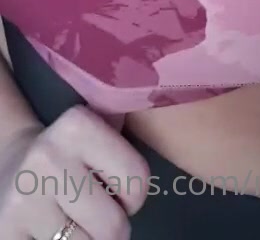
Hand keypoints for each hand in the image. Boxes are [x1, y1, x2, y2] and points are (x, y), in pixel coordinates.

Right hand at [0, 105, 149, 238]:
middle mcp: (48, 157)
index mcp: (77, 125)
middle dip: (113, 226)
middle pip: (112, 226)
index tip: (118, 190)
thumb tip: (150, 129)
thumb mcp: (97, 131)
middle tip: (99, 212)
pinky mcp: (8, 230)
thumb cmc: (71, 153)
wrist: (13, 162)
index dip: (133, 195)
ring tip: (75, 220)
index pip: (137, 181)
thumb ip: (124, 138)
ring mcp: (25, 197)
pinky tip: (53, 229)